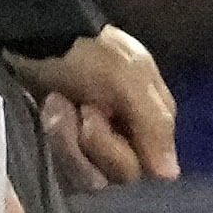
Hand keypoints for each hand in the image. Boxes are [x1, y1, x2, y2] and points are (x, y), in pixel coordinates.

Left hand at [26, 25, 176, 192]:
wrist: (43, 36)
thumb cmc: (92, 54)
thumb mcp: (130, 81)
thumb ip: (154, 126)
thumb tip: (169, 176)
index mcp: (153, 123)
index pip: (146, 170)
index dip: (117, 153)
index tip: (96, 118)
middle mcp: (130, 140)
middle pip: (115, 175)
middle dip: (89, 141)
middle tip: (80, 105)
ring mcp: (97, 147)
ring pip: (88, 175)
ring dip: (67, 137)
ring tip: (58, 101)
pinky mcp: (71, 149)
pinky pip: (67, 166)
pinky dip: (55, 134)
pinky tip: (49, 105)